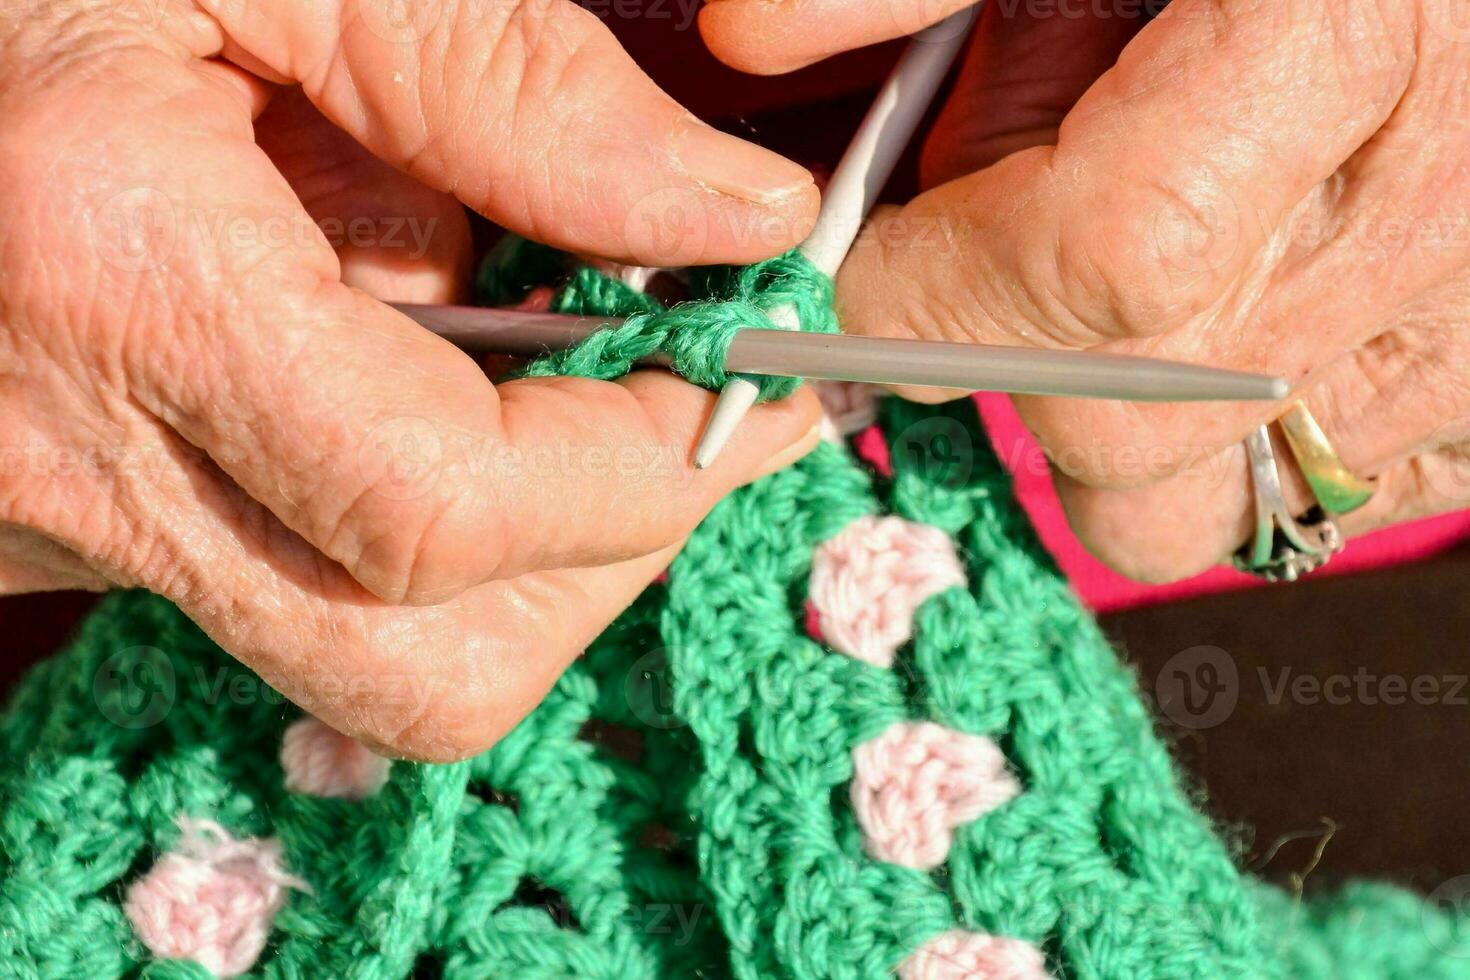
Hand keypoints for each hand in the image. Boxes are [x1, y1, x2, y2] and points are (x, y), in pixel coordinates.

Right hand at [0, 0, 821, 758]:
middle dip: (597, 554)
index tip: (735, 377)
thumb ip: (506, 80)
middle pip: (422, 664)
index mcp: (119, 273)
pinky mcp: (54, 523)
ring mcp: (49, 515)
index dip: (641, 467)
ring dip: (516, 550)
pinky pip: (282, 590)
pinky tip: (394, 367)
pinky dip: (400, 513)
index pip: (449, 511)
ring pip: (359, 659)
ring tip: (535, 370)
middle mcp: (66, 452)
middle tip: (672, 409)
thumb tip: (732, 217)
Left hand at [705, 0, 1469, 581]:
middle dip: (991, 361)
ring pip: (1185, 507)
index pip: (1096, 267)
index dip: (934, 294)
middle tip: (987, 259)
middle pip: (1119, 422)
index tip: (864, 269)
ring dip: (1089, 433)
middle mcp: (1416, 222)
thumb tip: (745, 38)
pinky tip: (1215, 338)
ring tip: (1113, 298)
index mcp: (1337, 40)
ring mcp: (1457, 336)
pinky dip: (1208, 459)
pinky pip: (1291, 514)